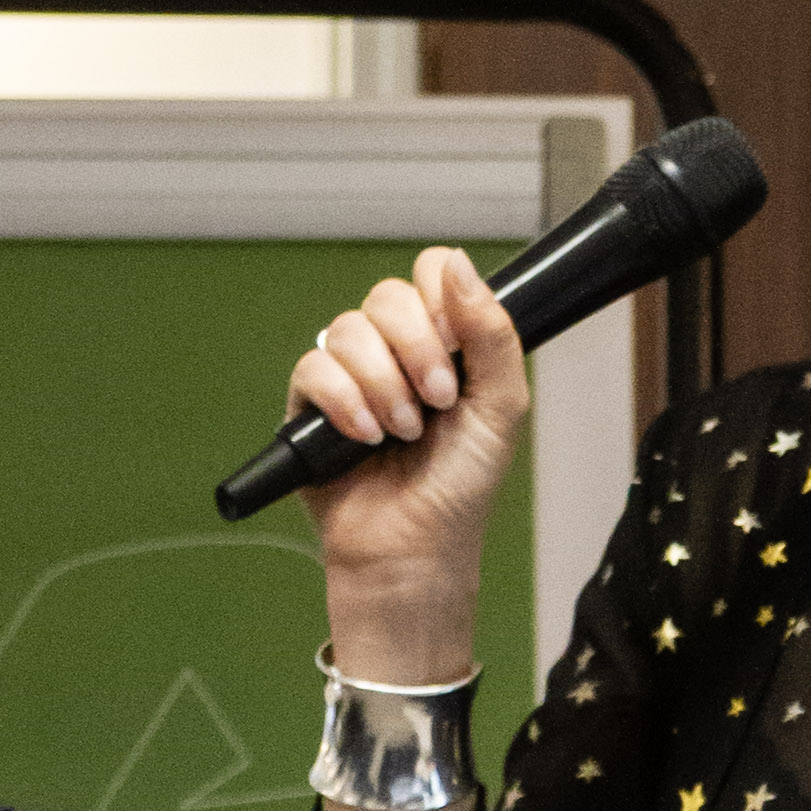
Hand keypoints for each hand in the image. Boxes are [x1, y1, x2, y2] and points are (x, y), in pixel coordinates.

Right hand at [289, 248, 531, 679]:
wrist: (414, 547)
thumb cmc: (460, 486)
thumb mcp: (500, 406)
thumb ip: (491, 333)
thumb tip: (458, 263)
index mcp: (444, 341)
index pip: (432, 273)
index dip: (442, 302)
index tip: (458, 351)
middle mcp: (395, 350)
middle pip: (387, 295)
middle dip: (417, 350)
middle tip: (438, 402)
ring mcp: (351, 374)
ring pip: (348, 330)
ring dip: (383, 385)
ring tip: (402, 433)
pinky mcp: (310, 404)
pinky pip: (313, 367)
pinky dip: (344, 402)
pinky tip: (364, 437)